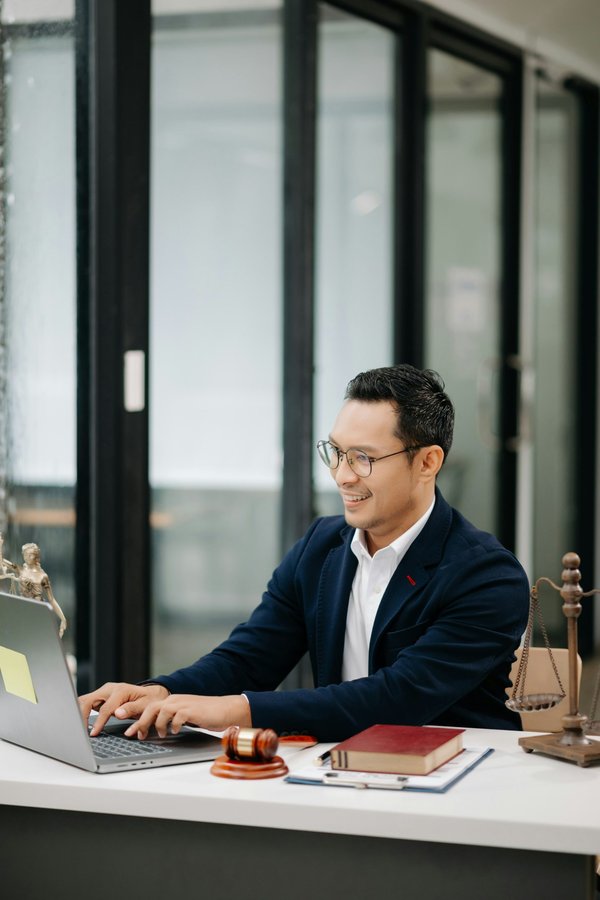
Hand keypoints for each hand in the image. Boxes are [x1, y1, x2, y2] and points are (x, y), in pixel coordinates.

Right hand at [78, 682, 168, 735]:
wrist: (151, 694)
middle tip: (79, 732)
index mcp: (120, 691)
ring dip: (78, 713)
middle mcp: (109, 689)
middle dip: (80, 715)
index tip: (93, 734)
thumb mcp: (145, 705)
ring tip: (76, 729)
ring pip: (84, 700)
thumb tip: (117, 714)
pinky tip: (79, 723)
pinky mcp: (101, 697)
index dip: (98, 722)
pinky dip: (81, 712)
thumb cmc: (149, 701)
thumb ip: (131, 709)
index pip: (105, 708)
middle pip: (88, 700)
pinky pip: (87, 703)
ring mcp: (104, 692)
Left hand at [124, 694, 251, 739]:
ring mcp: (184, 704)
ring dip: (158, 724)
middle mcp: (176, 700)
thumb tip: (157, 731)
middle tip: (138, 735)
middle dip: (142, 722)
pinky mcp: (193, 710)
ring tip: (163, 734)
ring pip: (162, 710)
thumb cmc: (207, 714)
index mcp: (173, 701)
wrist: (226, 709)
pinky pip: (178, 716)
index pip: (150, 708)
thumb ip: (172, 720)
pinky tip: (176, 731)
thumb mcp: (185, 716)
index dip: (138, 721)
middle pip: (151, 708)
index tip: (131, 733)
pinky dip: (174, 724)